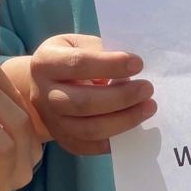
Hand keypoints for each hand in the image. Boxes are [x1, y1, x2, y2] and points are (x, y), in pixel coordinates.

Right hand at [29, 34, 154, 155]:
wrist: (42, 85)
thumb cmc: (68, 58)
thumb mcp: (77, 43)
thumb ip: (99, 51)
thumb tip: (129, 68)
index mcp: (45, 63)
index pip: (78, 64)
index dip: (111, 65)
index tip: (138, 64)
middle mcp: (43, 95)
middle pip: (83, 103)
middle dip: (121, 97)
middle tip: (147, 89)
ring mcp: (52, 121)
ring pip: (89, 129)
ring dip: (124, 120)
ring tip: (148, 107)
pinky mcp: (63, 140)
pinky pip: (92, 147)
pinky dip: (116, 139)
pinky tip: (134, 125)